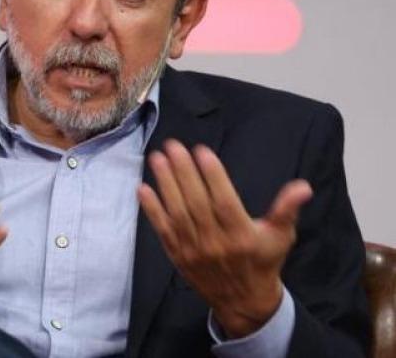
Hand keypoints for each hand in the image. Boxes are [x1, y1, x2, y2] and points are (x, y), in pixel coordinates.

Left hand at [137, 140, 311, 337]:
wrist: (243, 302)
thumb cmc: (263, 261)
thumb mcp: (281, 236)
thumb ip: (288, 209)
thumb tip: (304, 187)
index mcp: (242, 235)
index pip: (224, 201)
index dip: (213, 176)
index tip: (202, 151)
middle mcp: (216, 242)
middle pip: (196, 202)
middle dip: (183, 172)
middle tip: (173, 146)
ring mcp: (194, 249)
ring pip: (177, 213)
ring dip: (165, 184)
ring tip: (157, 158)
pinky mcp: (178, 254)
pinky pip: (163, 230)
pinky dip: (152, 210)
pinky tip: (143, 188)